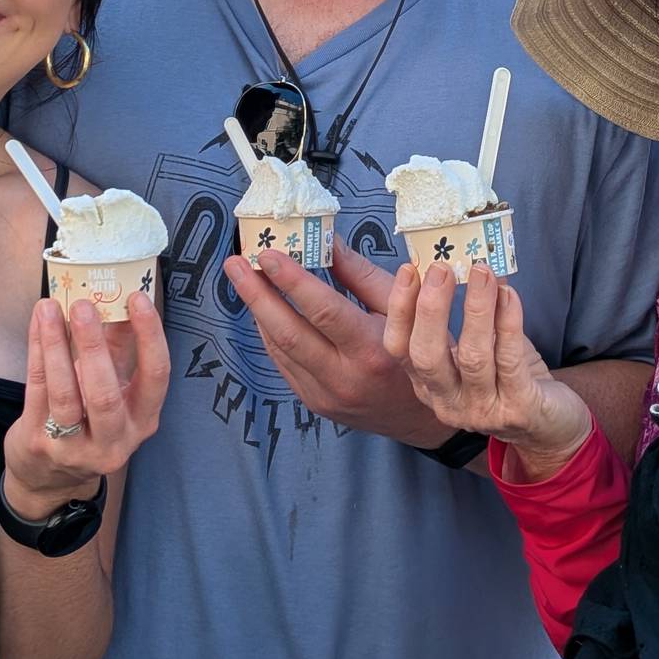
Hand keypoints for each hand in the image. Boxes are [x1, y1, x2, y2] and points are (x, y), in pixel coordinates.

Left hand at [1, 295, 167, 519]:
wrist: (50, 478)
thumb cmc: (89, 421)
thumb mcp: (114, 390)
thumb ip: (120, 350)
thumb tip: (123, 298)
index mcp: (142, 421)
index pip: (156, 377)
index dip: (150, 336)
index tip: (139, 298)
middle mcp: (114, 441)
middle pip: (105, 394)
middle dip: (93, 345)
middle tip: (84, 305)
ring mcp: (74, 447)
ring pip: (65, 394)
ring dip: (57, 346)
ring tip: (50, 308)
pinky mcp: (39, 443)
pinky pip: (38, 391)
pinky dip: (37, 352)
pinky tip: (38, 325)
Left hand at [222, 242, 449, 445]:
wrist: (423, 418)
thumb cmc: (420, 351)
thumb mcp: (405, 309)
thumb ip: (362, 275)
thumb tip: (328, 240)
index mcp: (373, 350)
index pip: (324, 311)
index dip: (292, 281)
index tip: (269, 254)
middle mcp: (345, 377)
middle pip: (288, 332)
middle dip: (256, 294)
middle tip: (235, 263)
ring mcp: (325, 395)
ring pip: (279, 349)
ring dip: (258, 310)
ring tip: (243, 278)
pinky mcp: (315, 403)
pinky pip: (283, 364)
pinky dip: (270, 333)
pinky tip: (263, 308)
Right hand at [384, 260, 590, 482]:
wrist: (552, 428)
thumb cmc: (510, 379)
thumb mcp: (481, 347)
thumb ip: (471, 313)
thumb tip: (472, 260)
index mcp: (429, 384)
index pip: (399, 348)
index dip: (400, 308)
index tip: (409, 268)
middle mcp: (448, 402)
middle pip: (426, 356)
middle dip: (430, 309)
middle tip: (441, 268)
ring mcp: (482, 410)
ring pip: (472, 357)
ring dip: (476, 308)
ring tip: (483, 271)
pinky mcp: (518, 410)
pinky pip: (510, 362)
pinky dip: (509, 323)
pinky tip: (510, 295)